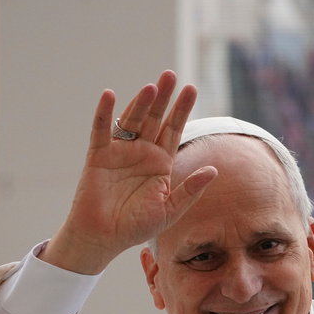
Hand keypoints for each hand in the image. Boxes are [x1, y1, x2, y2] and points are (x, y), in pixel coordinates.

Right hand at [40, 71, 217, 274]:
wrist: (104, 238)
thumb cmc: (136, 226)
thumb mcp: (170, 210)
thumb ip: (190, 190)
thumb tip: (214, 170)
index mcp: (161, 162)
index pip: (174, 129)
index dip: (182, 109)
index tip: (192, 88)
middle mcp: (141, 152)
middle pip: (154, 118)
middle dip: (164, 98)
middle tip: (171, 75)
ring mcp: (120, 151)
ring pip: (131, 120)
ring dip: (140, 102)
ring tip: (152, 86)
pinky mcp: (99, 155)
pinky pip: (101, 130)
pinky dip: (104, 112)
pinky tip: (110, 95)